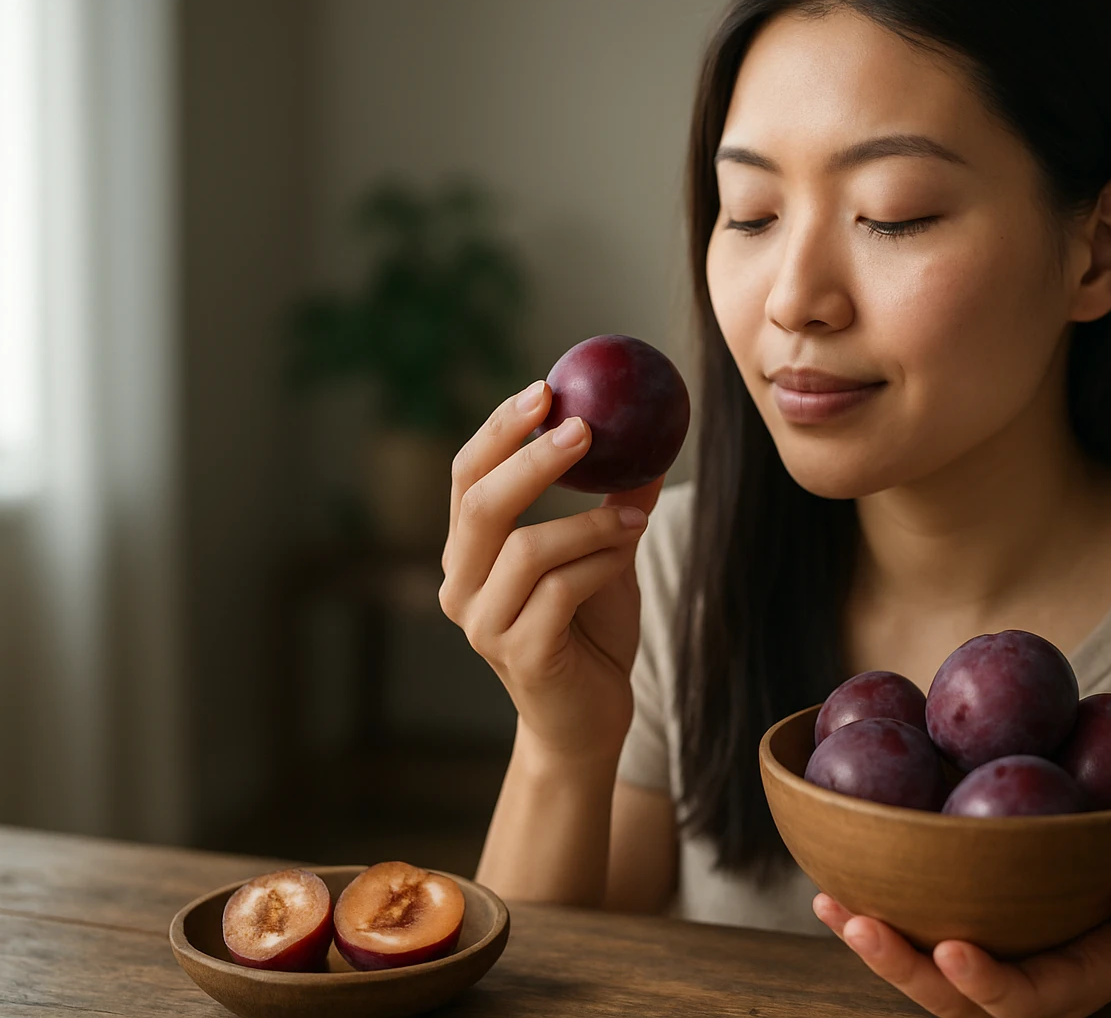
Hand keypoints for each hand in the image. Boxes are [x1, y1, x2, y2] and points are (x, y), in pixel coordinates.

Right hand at [438, 379, 663, 764]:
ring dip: (589, 522)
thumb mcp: (600, 555)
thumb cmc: (589, 633)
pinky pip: (560, 591)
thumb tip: (649, 438)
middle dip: (531, 458)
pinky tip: (626, 551)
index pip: (467, 477)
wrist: (588, 721)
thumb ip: (610, 503)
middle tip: (582, 427)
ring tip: (635, 512)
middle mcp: (461, 586)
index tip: (545, 390)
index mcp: (468, 553)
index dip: (500, 430)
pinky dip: (600, 562)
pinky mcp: (520, 656)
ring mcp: (484, 625)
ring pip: (527, 548)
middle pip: (481, 504)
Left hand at [814, 864, 1110, 1016]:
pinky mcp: (961, 947)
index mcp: (1067, 989)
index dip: (985, 983)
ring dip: (873, 946)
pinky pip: (911, 944)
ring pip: (919, 978)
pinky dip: (869, 920)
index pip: (1021, 1001)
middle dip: (902, 967)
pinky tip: (830, 890)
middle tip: (861, 925)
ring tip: (831, 906)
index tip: (951, 949)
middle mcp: (1016, 991)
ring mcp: (983, 972)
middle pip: (949, 999)